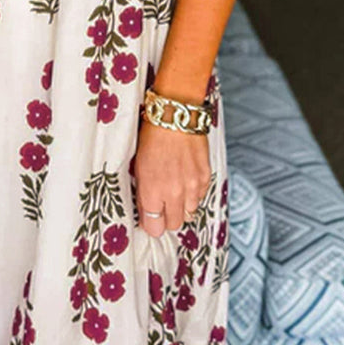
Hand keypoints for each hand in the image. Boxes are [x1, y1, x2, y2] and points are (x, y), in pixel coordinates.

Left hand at [133, 117, 210, 237]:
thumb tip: (146, 211)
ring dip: (181, 207)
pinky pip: (200, 198)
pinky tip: (185, 181)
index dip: (151, 225)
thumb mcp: (138, 167)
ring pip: (189, 214)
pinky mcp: (205, 178)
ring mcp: (192, 186)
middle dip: (166, 219)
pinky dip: (193, 194)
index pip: (154, 227)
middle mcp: (174, 193)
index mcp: (152, 191)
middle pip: (173, 225)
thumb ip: (144, 193)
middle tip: (162, 207)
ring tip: (174, 192)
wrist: (176, 116)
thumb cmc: (152, 137)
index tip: (149, 219)